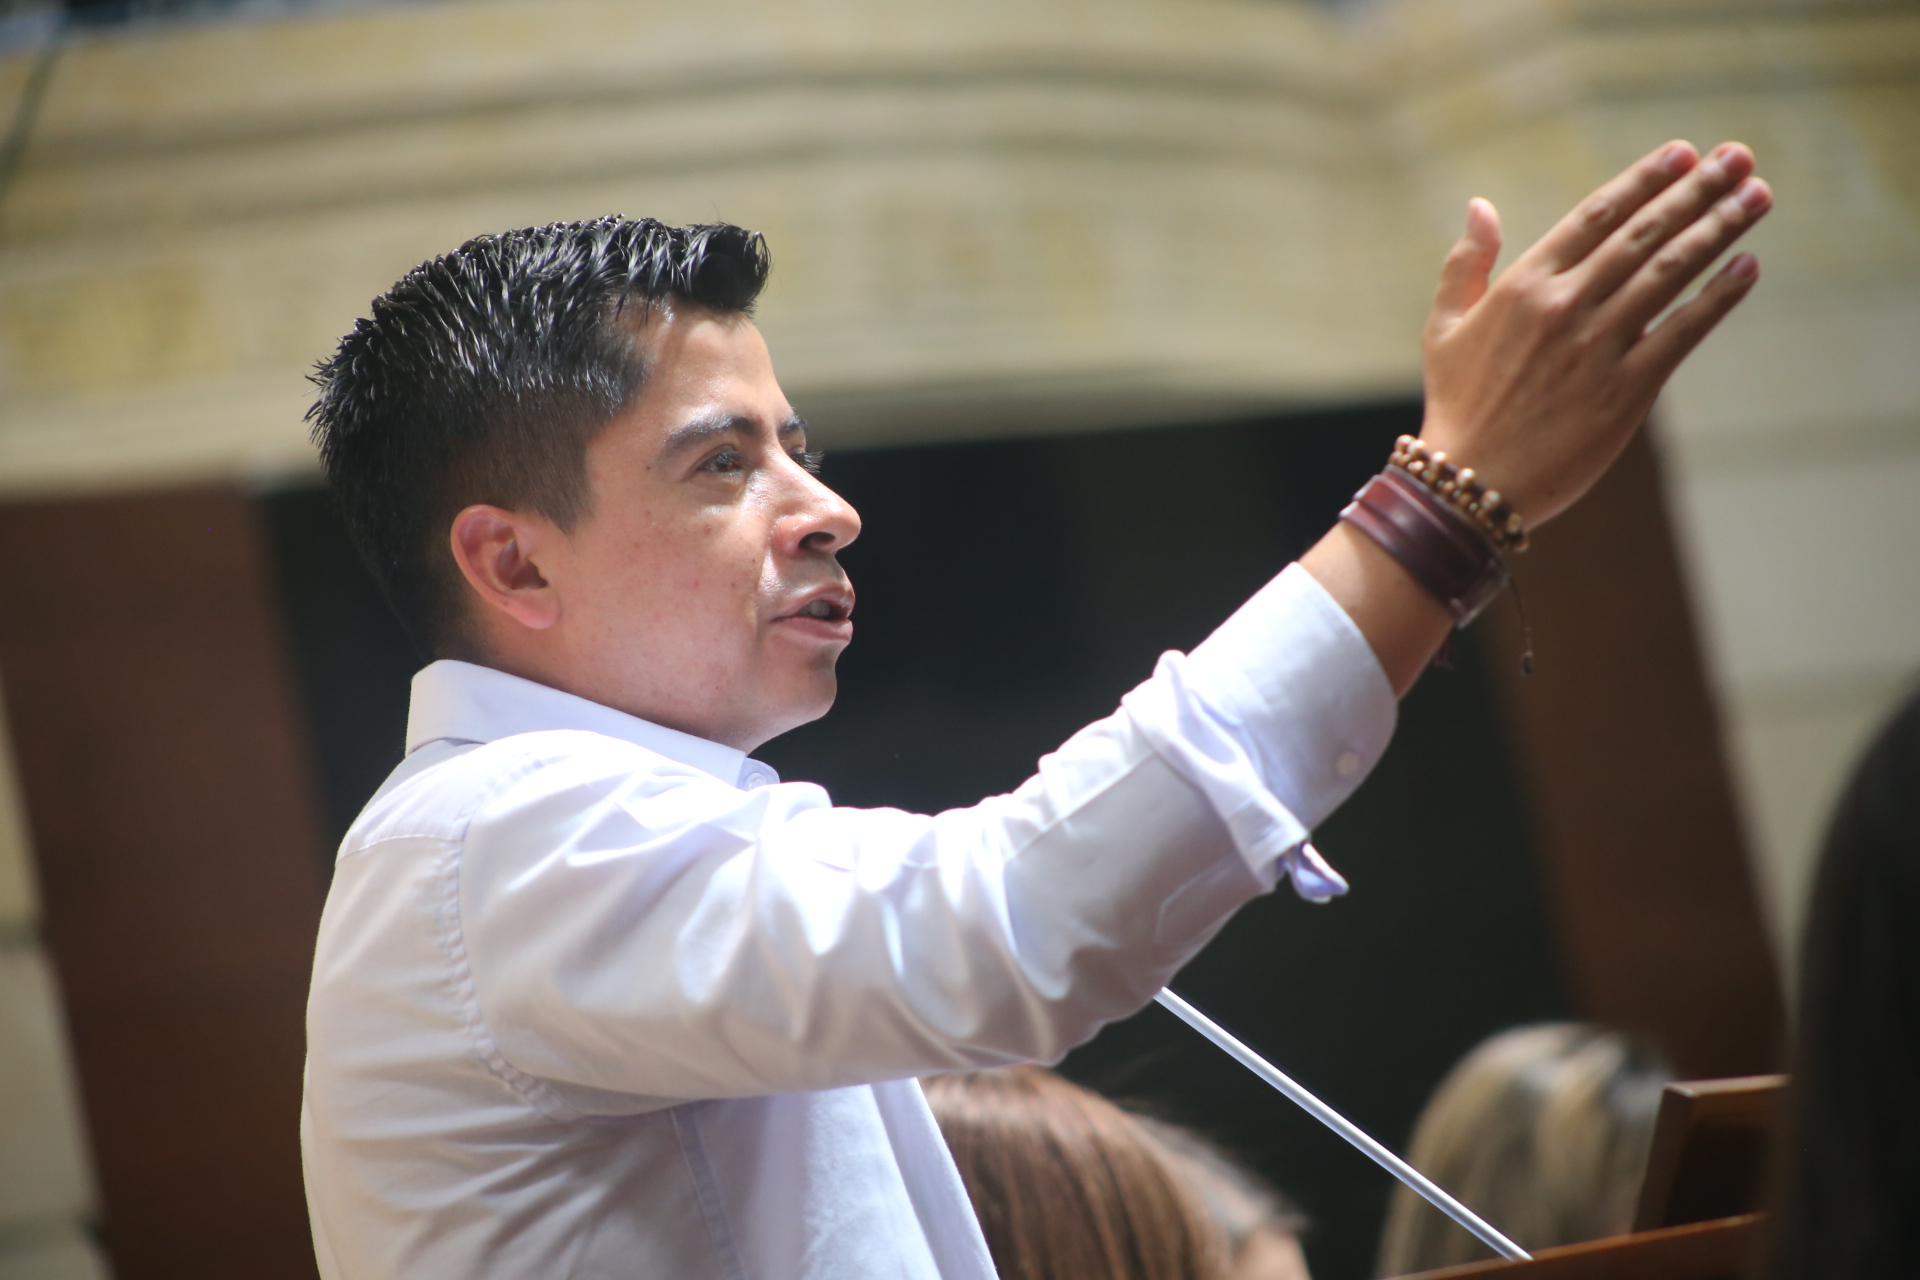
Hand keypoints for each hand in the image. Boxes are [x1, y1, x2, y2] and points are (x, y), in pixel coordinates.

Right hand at [1418, 140, 1769, 525]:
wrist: (1470, 482)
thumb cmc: (1456, 406)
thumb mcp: (1444, 327)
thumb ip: (1465, 263)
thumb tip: (1480, 205)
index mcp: (1522, 285)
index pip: (1596, 216)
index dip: (1644, 180)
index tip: (1684, 152)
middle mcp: (1564, 306)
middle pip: (1643, 234)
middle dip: (1697, 190)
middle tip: (1740, 157)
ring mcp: (1598, 346)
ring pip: (1669, 272)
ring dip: (1719, 229)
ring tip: (1759, 195)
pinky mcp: (1625, 390)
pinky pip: (1682, 332)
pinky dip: (1718, 297)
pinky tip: (1747, 268)